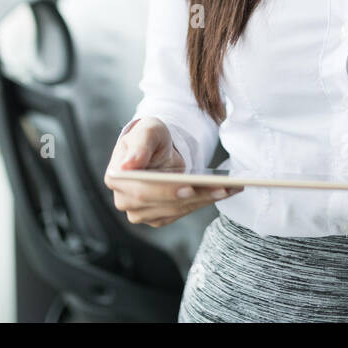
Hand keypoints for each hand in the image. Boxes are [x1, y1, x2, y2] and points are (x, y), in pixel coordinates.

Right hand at [103, 117, 241, 227]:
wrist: (157, 149)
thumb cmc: (150, 136)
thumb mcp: (147, 130)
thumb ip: (139, 145)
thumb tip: (128, 165)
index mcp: (117, 178)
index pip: (141, 191)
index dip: (165, 191)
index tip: (188, 188)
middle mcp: (125, 200)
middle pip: (164, 203)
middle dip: (195, 196)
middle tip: (222, 187)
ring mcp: (141, 212)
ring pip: (177, 210)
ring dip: (205, 199)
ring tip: (230, 188)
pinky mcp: (158, 217)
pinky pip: (184, 212)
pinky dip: (204, 202)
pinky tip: (224, 192)